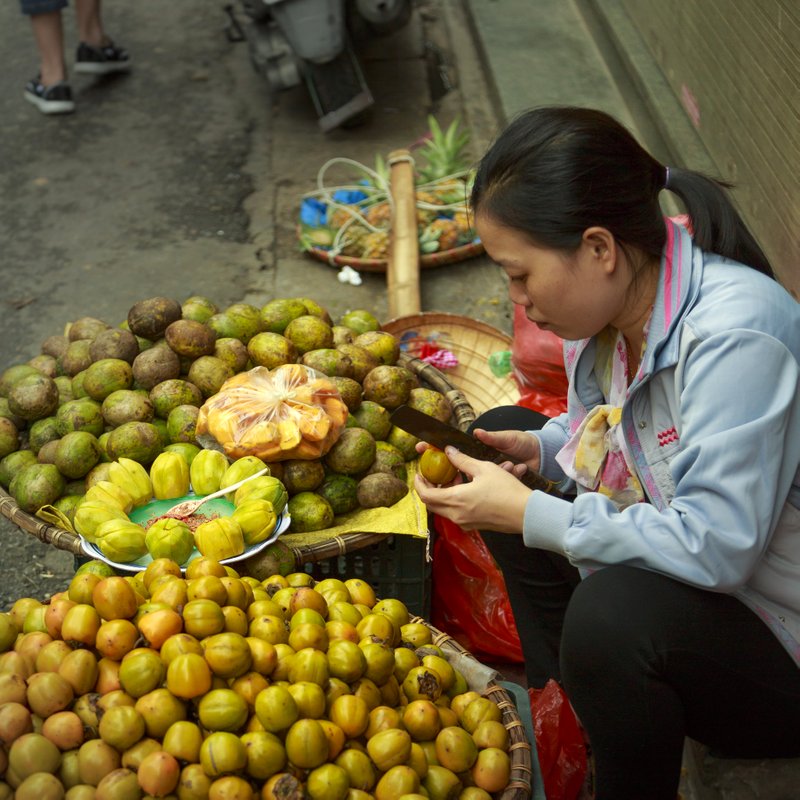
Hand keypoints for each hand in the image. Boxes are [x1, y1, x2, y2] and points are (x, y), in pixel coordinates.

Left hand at [414, 446, 530, 532]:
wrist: (526, 514)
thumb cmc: (506, 490)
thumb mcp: (483, 469)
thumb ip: (462, 460)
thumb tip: (449, 451)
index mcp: (455, 500)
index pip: (426, 495)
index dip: (419, 483)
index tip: (418, 473)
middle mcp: (456, 515)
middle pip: (432, 504)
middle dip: (429, 488)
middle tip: (434, 474)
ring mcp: (465, 522)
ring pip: (443, 509)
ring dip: (443, 493)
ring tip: (454, 478)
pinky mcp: (474, 525)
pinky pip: (455, 513)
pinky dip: (454, 501)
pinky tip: (466, 488)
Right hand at [473, 428, 541, 476]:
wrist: (541, 452)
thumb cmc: (522, 442)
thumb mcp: (507, 438)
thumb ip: (491, 437)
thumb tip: (477, 432)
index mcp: (487, 454)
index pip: (476, 462)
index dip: (476, 464)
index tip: (481, 463)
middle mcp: (493, 466)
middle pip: (484, 473)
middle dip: (494, 469)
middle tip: (505, 463)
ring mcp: (502, 475)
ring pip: (497, 479)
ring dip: (506, 472)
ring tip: (513, 464)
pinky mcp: (511, 482)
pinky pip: (509, 483)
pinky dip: (516, 475)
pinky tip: (522, 468)